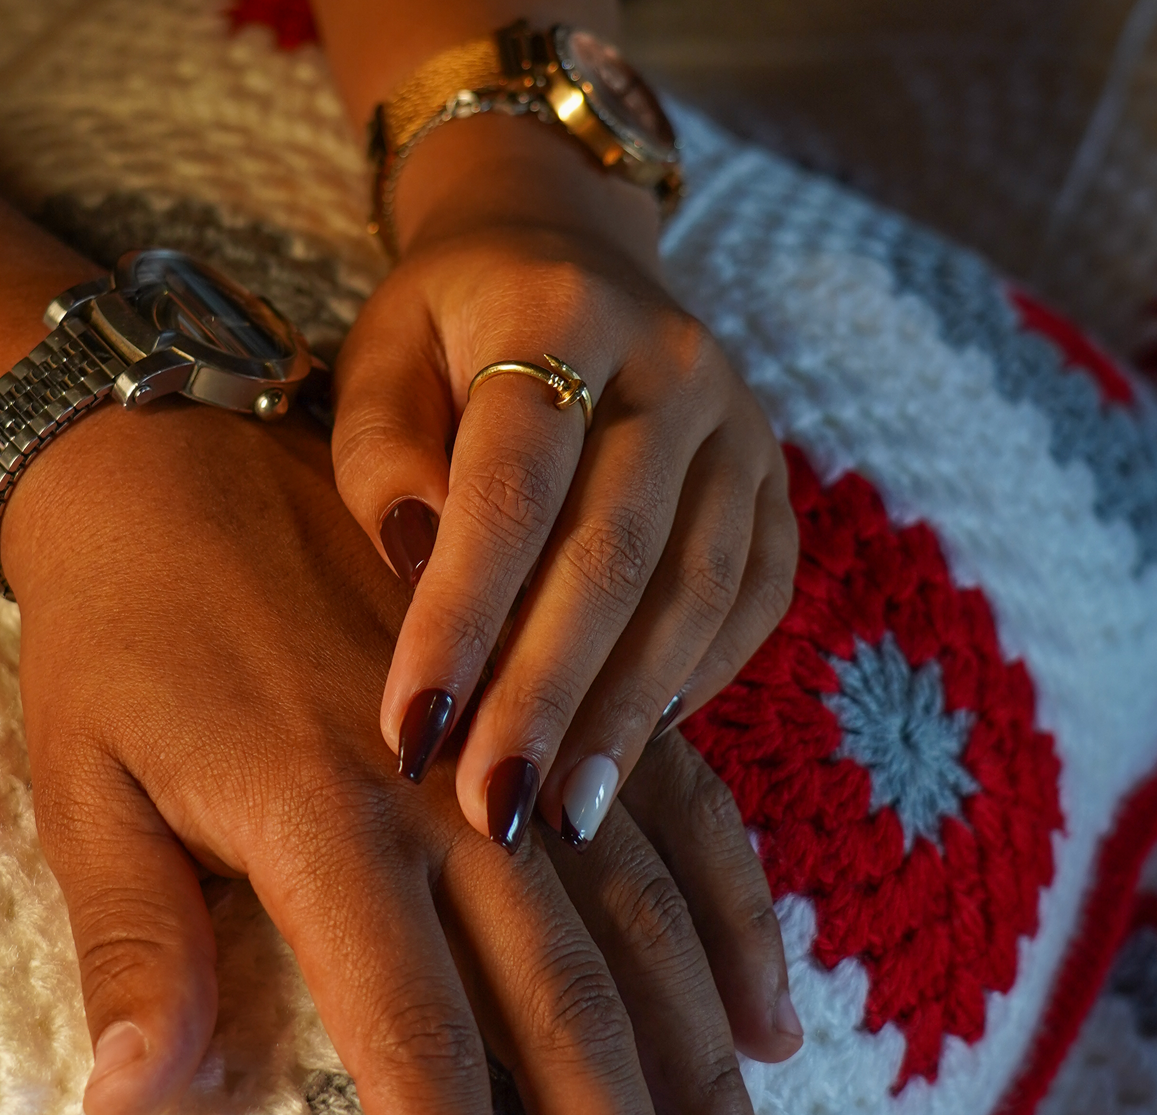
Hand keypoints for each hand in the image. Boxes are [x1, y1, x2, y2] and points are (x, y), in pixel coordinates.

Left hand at [3, 399, 791, 1114]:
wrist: (171, 445)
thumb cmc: (113, 634)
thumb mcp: (84, 780)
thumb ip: (134, 942)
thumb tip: (131, 1111)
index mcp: (326, 822)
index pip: (413, 1041)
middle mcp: (454, 792)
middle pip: (563, 1009)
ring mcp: (528, 741)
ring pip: (645, 933)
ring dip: (700, 1080)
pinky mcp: (568, 699)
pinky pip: (683, 819)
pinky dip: (732, 926)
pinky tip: (772, 1029)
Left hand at [332, 113, 798, 884]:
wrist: (565, 254)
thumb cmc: (448, 333)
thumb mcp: (381, 359)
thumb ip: (383, 457)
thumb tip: (418, 564)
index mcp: (560, 313)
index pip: (511, 492)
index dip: (461, 620)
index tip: (410, 733)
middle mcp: (675, 365)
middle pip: (614, 557)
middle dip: (547, 700)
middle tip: (490, 812)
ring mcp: (742, 429)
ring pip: (694, 594)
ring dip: (624, 718)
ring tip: (562, 818)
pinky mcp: (775, 486)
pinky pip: (750, 603)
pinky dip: (692, 685)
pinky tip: (629, 756)